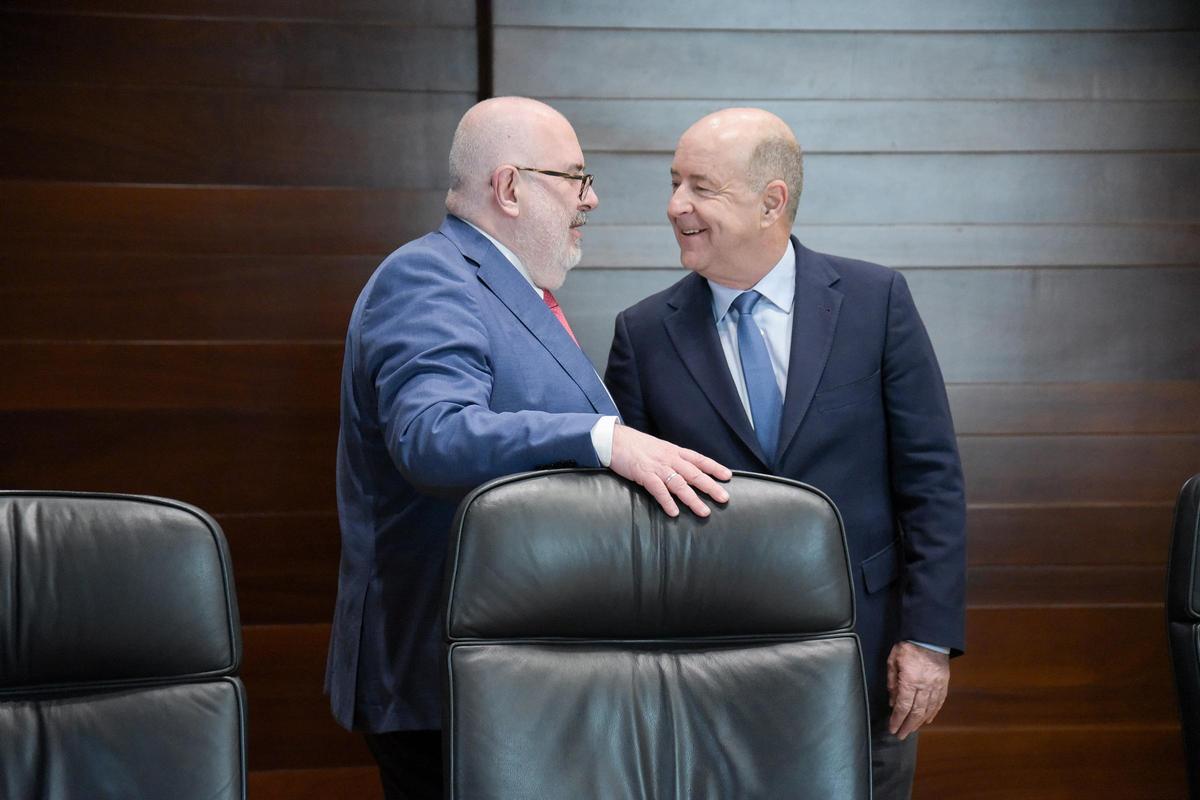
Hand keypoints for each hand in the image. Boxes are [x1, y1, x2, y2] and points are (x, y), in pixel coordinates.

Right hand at [609, 424, 731, 517]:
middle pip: (694, 473)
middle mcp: (669, 458)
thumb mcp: (658, 448)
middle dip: (710, 487)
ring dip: (693, 499)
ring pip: (680, 484)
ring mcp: (657, 466)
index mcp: (674, 451)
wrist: (614, 439)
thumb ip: (671, 458)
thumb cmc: (635, 444)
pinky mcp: (644, 474)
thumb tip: (682, 470)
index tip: (727, 476)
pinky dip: (667, 501)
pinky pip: (658, 489)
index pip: (699, 459)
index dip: (714, 467)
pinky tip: (674, 512)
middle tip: (724, 498)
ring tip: (704, 511)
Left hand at [887, 641, 949, 739]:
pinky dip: (933, 713)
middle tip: (901, 735)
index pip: (903, 706)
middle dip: (908, 726)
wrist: (930, 636)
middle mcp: (925, 686)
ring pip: (929, 710)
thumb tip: (892, 702)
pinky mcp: (944, 684)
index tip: (893, 729)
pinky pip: (939, 702)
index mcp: (910, 680)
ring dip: (920, 722)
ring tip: (912, 730)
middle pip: (916, 712)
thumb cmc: (908, 646)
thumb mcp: (893, 661)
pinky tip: (928, 720)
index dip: (897, 720)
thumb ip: (892, 682)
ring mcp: (936, 686)